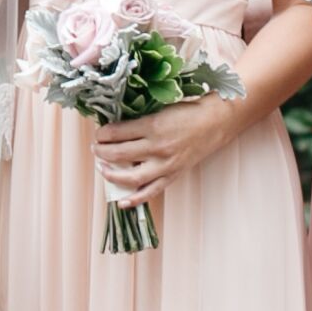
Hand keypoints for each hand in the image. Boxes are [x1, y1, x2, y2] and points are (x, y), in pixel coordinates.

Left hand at [91, 96, 238, 208]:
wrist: (215, 122)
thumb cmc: (188, 111)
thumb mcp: (161, 108)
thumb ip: (140, 119)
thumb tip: (116, 127)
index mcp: (152, 126)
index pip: (117, 133)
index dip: (103, 134)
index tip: (98, 134)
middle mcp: (157, 147)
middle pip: (120, 154)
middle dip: (102, 151)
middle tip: (96, 148)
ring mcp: (165, 165)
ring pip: (131, 176)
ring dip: (111, 174)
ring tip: (102, 168)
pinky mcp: (173, 175)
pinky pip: (151, 191)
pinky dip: (135, 199)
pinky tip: (121, 201)